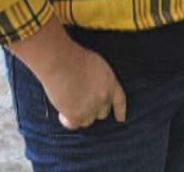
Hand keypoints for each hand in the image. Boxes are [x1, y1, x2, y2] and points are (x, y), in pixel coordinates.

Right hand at [9, 17, 126, 128]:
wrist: (62, 62)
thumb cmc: (75, 57)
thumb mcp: (96, 65)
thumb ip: (99, 80)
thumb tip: (93, 89)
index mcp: (110, 82)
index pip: (120, 100)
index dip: (120, 110)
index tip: (121, 119)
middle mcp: (104, 97)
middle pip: (102, 113)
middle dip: (94, 110)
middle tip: (82, 103)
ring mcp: (91, 108)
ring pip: (88, 121)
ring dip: (80, 115)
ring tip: (70, 105)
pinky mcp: (76, 116)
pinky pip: (74, 124)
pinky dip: (67, 120)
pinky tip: (62, 114)